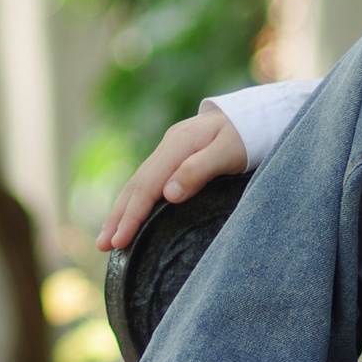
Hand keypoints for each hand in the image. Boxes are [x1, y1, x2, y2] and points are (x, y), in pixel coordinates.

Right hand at [96, 109, 249, 253]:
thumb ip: (200, 170)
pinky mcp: (176, 158)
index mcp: (178, 144)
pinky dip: (136, 202)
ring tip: (108, 239)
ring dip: (122, 212)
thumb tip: (168, 194)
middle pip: (136, 185)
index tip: (119, 240)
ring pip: (139, 184)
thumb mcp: (230, 150)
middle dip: (118, 217)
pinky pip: (149, 182)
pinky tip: (130, 217)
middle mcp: (169, 146)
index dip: (132, 215)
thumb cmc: (249, 135)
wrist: (258, 114)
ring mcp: (170, 151)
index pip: (147, 185)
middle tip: (102, 246)